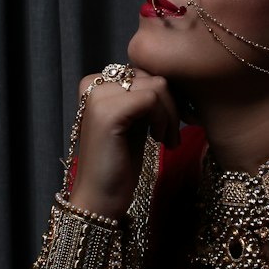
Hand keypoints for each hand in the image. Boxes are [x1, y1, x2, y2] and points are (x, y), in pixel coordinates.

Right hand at [70, 67, 180, 218]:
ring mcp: (99, 96)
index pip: (144, 70)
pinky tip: (159, 140)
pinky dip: (164, 119)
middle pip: (153, 75)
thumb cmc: (119, 162)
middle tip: (173, 134)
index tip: (173, 120)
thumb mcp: (134, 120)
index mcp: (95, 82)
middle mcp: (93, 82)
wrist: (100, 197)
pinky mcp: (109, 111)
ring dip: (171, 114)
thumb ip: (144, 96)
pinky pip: (153, 99)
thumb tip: (174, 78)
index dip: (165, 95)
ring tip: (167, 139)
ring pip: (158, 85)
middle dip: (172, 104)